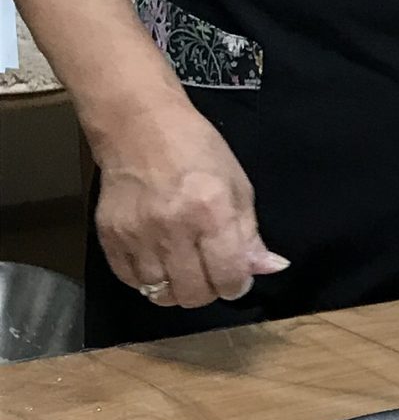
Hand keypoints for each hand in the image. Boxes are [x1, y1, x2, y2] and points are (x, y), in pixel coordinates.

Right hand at [95, 104, 287, 308]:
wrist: (138, 125)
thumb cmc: (195, 150)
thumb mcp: (237, 186)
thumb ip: (250, 234)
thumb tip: (268, 269)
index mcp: (211, 212)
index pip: (228, 277)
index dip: (237, 285)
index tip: (235, 277)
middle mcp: (173, 228)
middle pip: (194, 294)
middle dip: (208, 291)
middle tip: (209, 272)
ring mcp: (137, 234)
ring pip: (161, 293)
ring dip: (177, 288)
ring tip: (182, 267)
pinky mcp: (110, 235)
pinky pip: (130, 281)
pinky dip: (147, 280)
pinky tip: (157, 261)